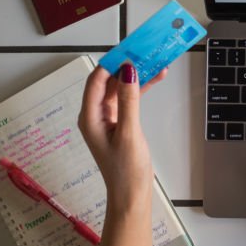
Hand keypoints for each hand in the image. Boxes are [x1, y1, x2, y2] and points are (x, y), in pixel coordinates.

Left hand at [78, 63, 166, 211]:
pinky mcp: (119, 123)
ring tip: (155, 61)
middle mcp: (95, 115)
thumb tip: (128, 71)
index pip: (96, 81)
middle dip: (126, 66)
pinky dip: (140, 89)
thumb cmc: (126, 170)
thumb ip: (128, 100)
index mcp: (90, 117)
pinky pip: (128, 99)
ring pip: (121, 88)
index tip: (129, 49)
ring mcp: (107, 119)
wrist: (131, 196)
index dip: (111, 63)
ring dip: (136, 76)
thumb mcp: (129, 133)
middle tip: (144, 50)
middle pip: (109, 82)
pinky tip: (155, 79)